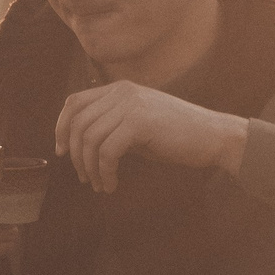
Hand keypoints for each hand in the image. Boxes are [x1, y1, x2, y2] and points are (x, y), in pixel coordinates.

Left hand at [53, 83, 247, 192]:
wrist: (213, 137)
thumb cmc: (176, 137)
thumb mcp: (137, 126)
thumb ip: (111, 127)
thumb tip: (78, 146)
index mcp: (119, 89)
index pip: (74, 103)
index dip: (61, 128)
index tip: (61, 152)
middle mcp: (122, 92)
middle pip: (78, 124)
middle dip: (75, 155)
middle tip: (84, 178)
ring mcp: (131, 105)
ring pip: (90, 140)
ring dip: (90, 168)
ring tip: (100, 185)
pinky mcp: (140, 123)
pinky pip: (107, 152)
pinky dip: (105, 172)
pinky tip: (112, 185)